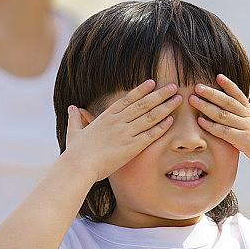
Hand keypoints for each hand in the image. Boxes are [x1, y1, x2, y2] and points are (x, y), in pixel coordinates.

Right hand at [65, 79, 180, 181]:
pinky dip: (161, 126)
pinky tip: (171, 120)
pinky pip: (150, 134)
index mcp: (106, 116)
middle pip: (143, 104)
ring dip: (165, 107)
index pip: (127, 99)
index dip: (141, 90)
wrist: (78, 166)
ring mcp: (125, 133)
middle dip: (159, 95)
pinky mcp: (131, 147)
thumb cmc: (75, 152)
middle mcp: (118, 121)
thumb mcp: (74, 132)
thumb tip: (72, 108)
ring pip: (150, 116)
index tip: (152, 83)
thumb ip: (75, 119)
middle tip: (173, 87)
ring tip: (177, 99)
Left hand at [190, 74, 249, 174]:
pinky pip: (225, 132)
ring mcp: (246, 128)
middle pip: (228, 101)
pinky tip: (200, 122)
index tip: (217, 75)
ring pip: (224, 115)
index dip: (228, 85)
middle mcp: (248, 117)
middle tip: (197, 86)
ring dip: (207, 107)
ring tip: (193, 100)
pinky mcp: (244, 141)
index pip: (239, 95)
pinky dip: (212, 126)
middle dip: (211, 93)